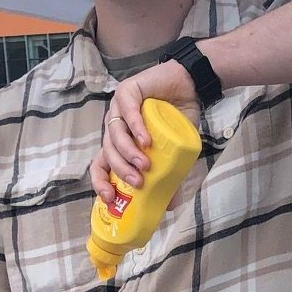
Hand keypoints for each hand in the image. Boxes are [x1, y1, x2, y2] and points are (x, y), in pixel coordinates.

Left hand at [91, 60, 200, 202]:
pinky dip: (136, 128)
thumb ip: (169, 175)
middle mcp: (114, 126)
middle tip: (139, 182)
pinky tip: (146, 140)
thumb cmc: (179, 119)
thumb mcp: (174, 152)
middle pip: (107, 152)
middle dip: (121, 170)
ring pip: (114, 134)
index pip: (100, 164)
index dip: (100, 181)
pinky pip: (128, 112)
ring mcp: (118, 108)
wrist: (191, 86)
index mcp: (119, 142)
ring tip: (145, 163)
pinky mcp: (127, 91)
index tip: (110, 197)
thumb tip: (170, 205)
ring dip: (128, 152)